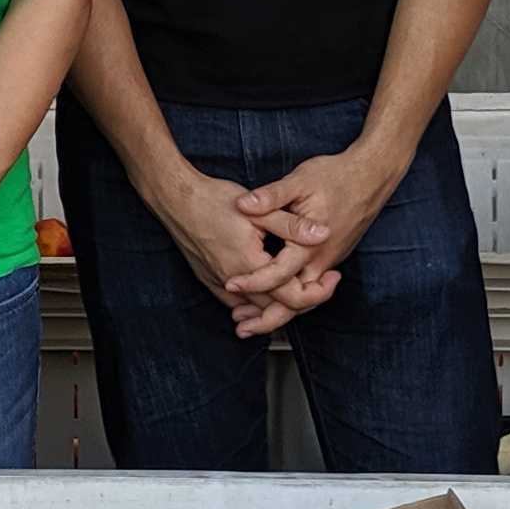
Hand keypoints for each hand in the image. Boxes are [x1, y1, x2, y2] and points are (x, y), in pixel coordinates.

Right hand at [149, 165, 335, 338]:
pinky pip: (237, 303)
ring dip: (280, 304)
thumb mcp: (260, 211)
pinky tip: (267, 291)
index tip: (334, 277)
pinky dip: (256, 303)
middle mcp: (234, 282)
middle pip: (277, 309)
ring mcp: (218, 284)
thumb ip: (292, 226)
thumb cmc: (214, 200)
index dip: (320, 291)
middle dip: (305, 300)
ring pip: (256, 309)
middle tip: (326, 283)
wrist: (175, 199)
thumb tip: (323, 234)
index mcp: (251, 266)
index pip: (293, 297)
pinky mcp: (208, 280)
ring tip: (303, 287)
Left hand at [228, 143, 406, 310]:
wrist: (372, 176)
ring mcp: (328, 261)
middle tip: (241, 328)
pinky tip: (272, 296)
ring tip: (250, 319)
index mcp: (311, 244)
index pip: (278, 274)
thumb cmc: (336, 176)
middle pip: (295, 302)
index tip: (230, 284)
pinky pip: (308, 286)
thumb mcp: (299, 180)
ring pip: (303, 297)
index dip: (252, 282)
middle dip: (267, 319)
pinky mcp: (330, 257)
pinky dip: (289, 297)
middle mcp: (321, 259)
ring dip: (278, 311)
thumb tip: (243, 204)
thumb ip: (271, 196)